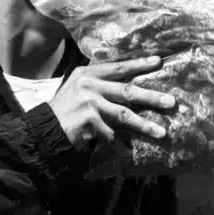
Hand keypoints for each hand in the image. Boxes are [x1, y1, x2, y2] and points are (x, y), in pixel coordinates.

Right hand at [50, 56, 176, 148]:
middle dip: (151, 97)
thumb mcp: (77, 88)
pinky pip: (110, 135)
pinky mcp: (87, 121)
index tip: (159, 62)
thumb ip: (98, 84)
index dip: (139, 64)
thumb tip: (128, 87)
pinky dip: (120, 145)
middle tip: (171, 103)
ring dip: (144, 125)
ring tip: (161, 132)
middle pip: (126, 90)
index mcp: (87, 74)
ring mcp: (88, 103)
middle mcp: (89, 85)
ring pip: (123, 115)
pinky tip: (129, 152)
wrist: (42, 128)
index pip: (118, 68)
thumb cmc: (63, 109)